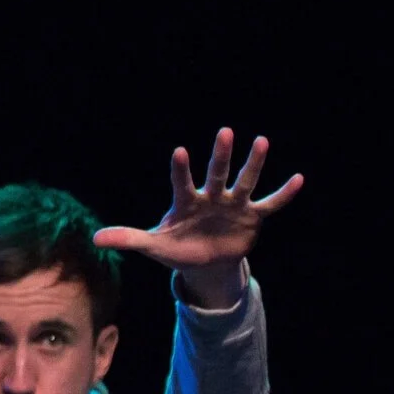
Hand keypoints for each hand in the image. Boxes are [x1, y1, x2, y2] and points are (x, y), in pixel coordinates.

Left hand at [93, 130, 300, 304]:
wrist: (204, 262)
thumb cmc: (176, 249)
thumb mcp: (153, 246)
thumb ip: (128, 238)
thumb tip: (95, 238)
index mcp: (185, 202)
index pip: (181, 182)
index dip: (181, 169)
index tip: (180, 151)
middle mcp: (211, 198)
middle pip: (216, 173)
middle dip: (221, 155)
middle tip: (226, 131)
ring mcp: (233, 205)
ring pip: (244, 181)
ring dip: (253, 164)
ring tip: (261, 141)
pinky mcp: (252, 217)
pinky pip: (270, 204)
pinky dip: (283, 194)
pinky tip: (298, 178)